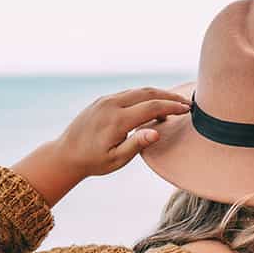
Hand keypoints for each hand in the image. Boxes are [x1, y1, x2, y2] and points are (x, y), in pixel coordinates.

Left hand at [14, 87, 192, 204]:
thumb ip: (136, 144)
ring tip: (174, 104)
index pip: (151, 107)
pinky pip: (128, 93)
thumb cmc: (93, 161)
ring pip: (137, 91)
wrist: (65, 153)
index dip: (171, 107)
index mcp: (116, 120)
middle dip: (169, 97)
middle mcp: (110, 105)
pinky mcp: (102, 100)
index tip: (188, 110)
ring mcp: (105, 100)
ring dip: (157, 94)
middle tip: (187, 103)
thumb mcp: (116, 160)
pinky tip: (154, 105)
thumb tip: (156, 131)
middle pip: (147, 93)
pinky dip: (144, 96)